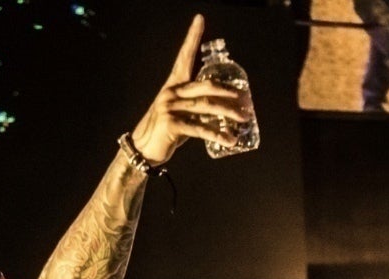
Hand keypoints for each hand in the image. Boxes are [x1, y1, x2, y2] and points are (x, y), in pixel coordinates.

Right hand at [129, 15, 243, 164]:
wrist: (144, 149)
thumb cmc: (165, 131)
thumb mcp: (181, 114)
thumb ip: (197, 107)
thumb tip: (223, 109)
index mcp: (173, 85)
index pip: (184, 57)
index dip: (192, 37)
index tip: (200, 19)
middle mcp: (171, 92)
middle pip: (205, 85)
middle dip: (228, 91)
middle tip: (245, 99)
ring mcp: (170, 107)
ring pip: (206, 107)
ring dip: (228, 113)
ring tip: (243, 120)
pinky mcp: (172, 124)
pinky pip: (200, 128)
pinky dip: (217, 135)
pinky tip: (229, 140)